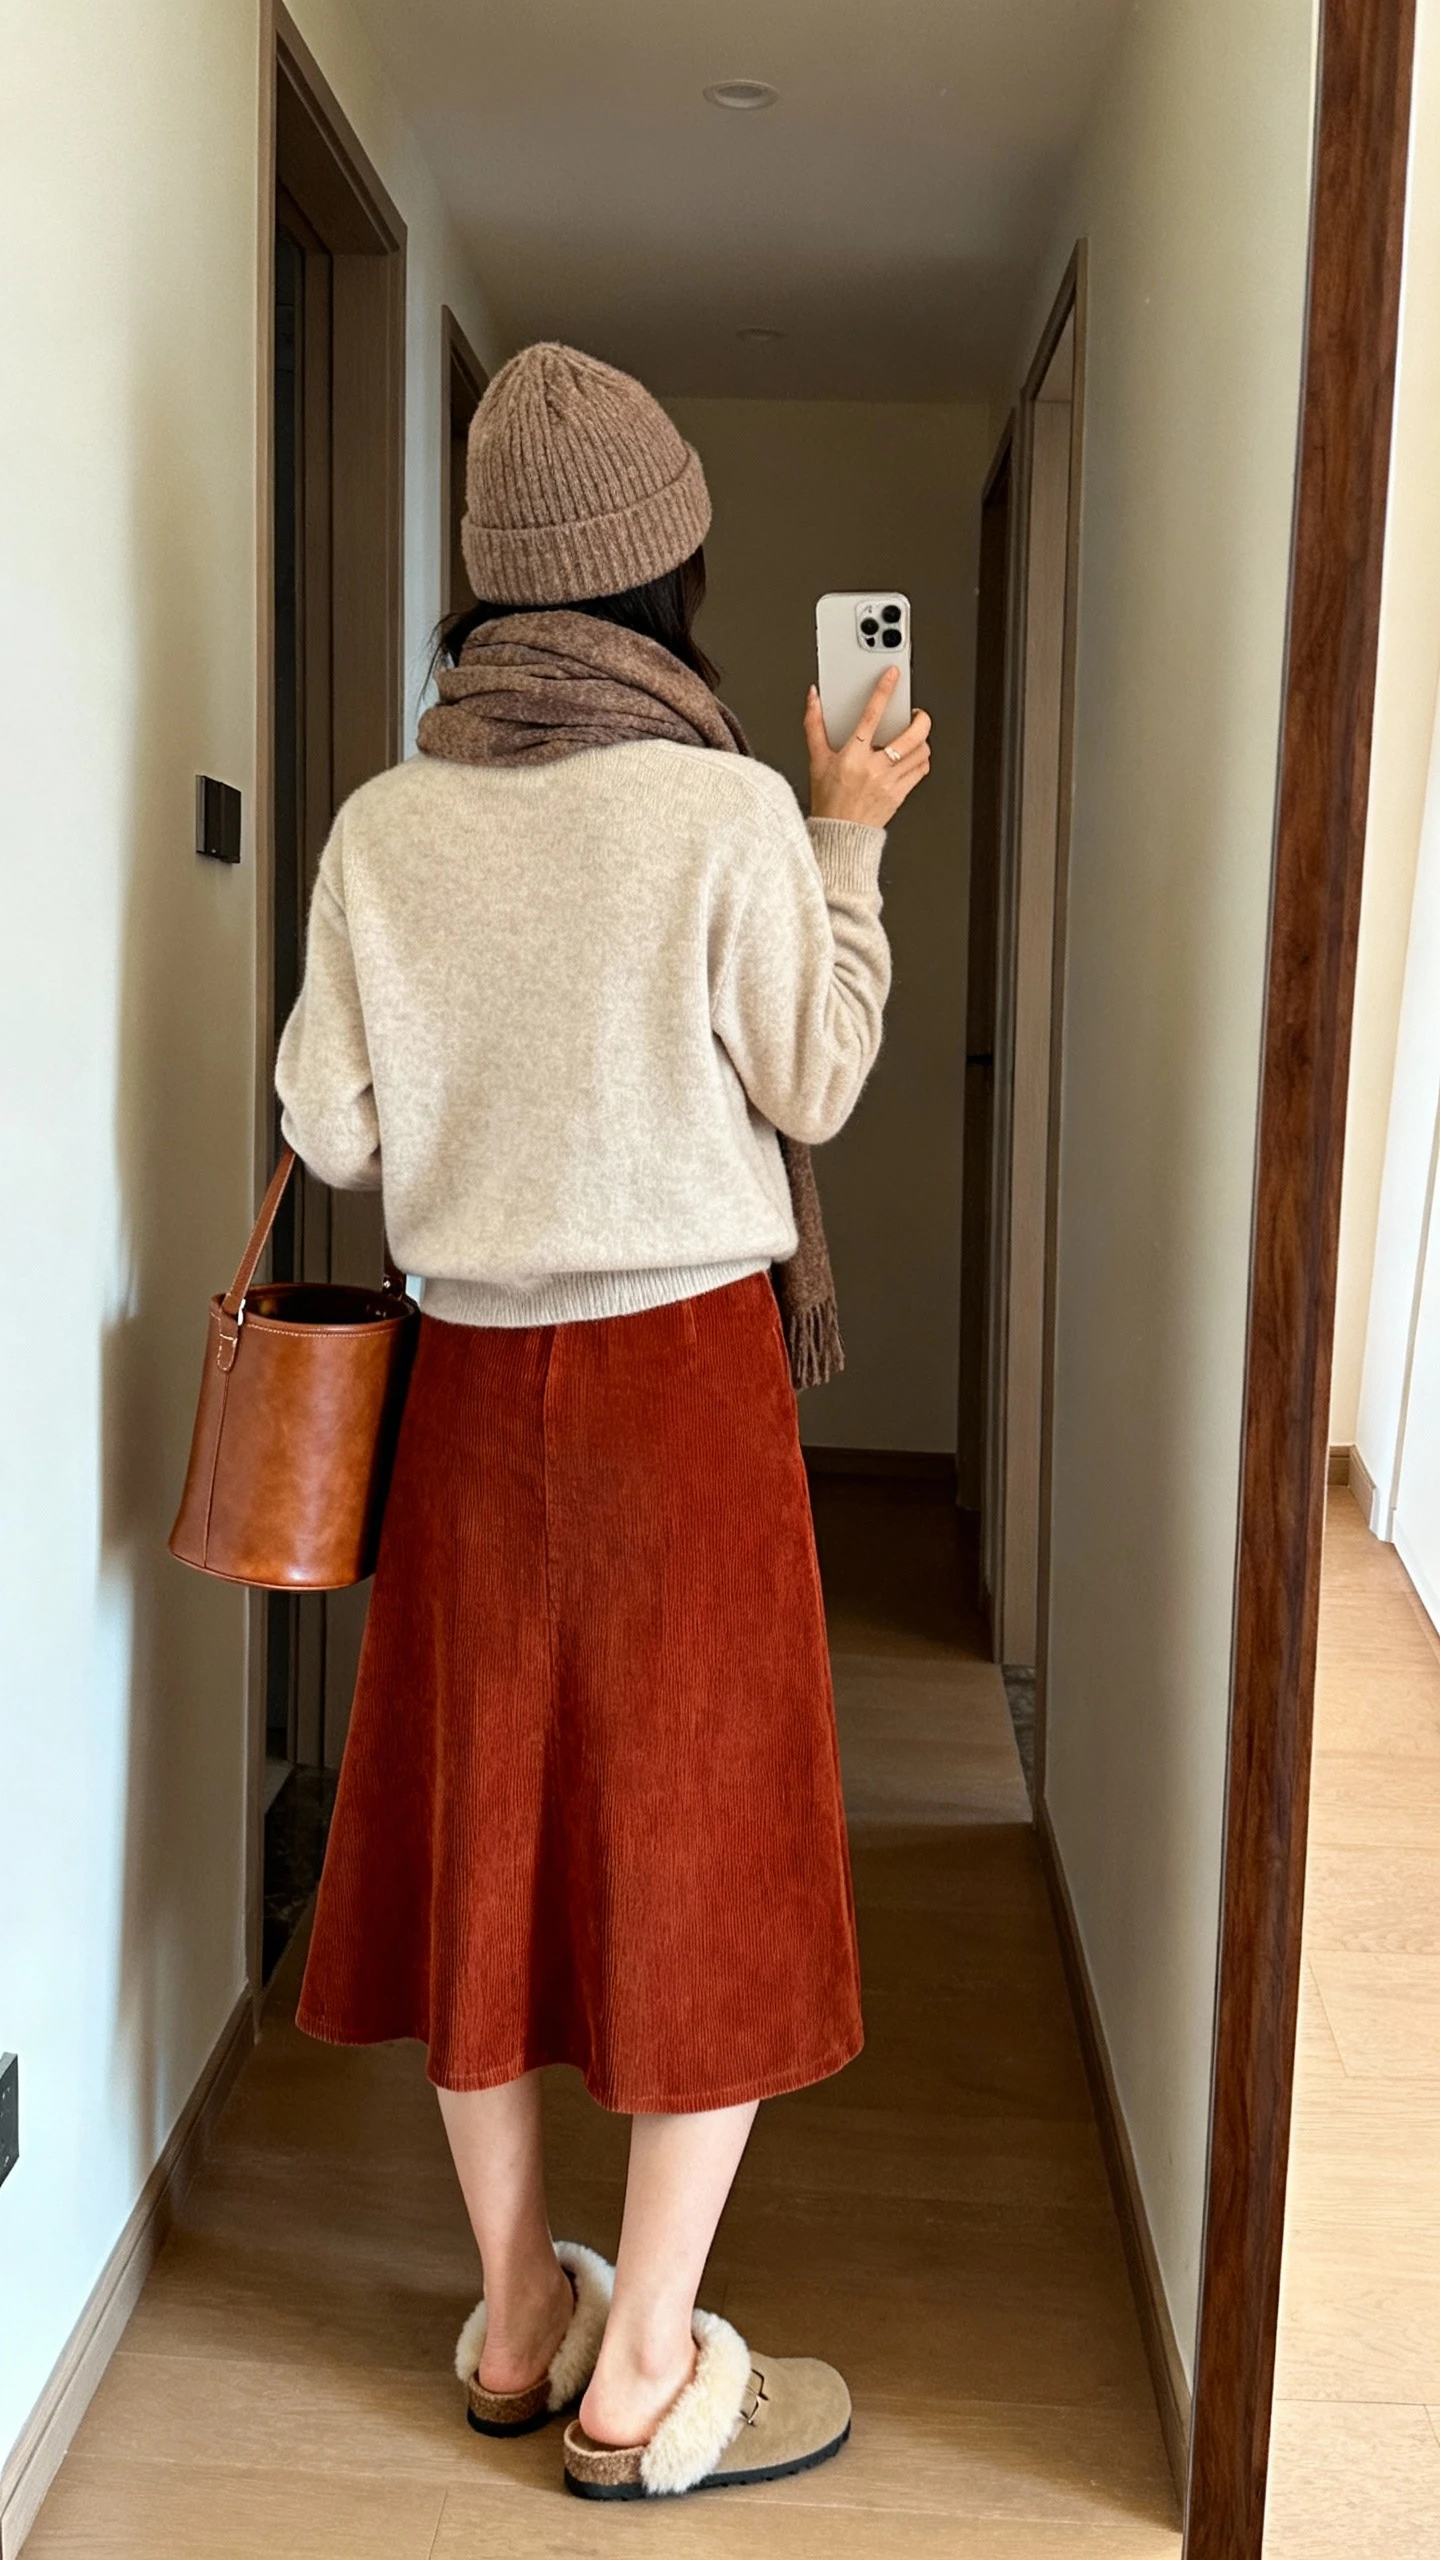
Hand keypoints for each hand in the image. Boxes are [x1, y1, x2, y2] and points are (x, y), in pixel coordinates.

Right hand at [804, 667, 931, 826]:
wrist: (840, 836)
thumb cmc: (828, 800)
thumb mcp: (816, 760)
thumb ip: (815, 724)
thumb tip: (814, 697)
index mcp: (852, 757)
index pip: (871, 715)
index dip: (884, 691)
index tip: (892, 675)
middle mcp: (874, 769)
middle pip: (911, 735)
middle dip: (921, 719)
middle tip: (916, 714)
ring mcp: (890, 783)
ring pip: (921, 752)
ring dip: (922, 739)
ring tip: (915, 735)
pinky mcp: (900, 795)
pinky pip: (921, 771)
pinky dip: (922, 758)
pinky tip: (914, 755)